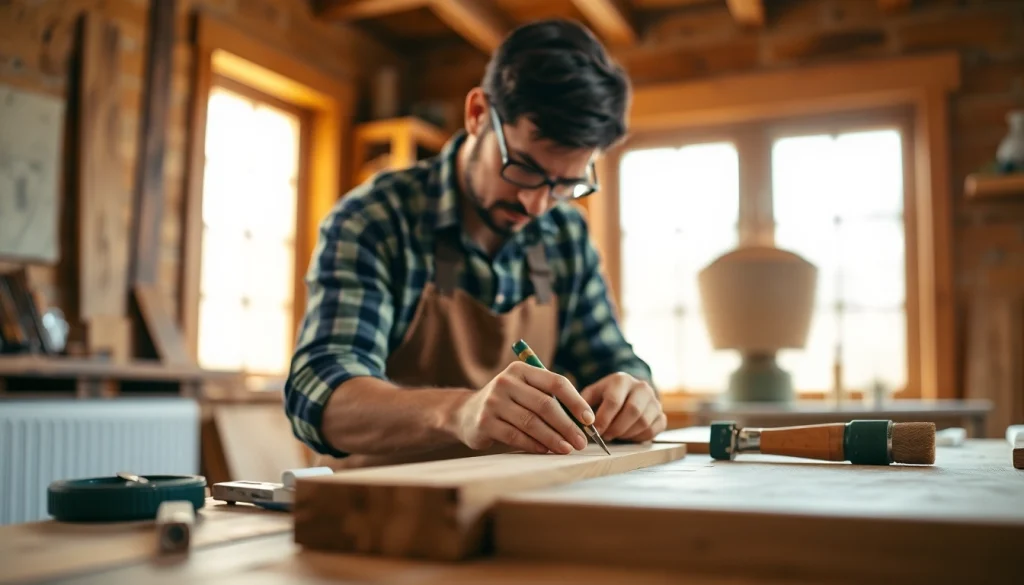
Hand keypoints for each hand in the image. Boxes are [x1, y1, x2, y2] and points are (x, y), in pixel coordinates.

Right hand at [454, 361, 594, 454]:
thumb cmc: (507, 403)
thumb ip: (549, 398)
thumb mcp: (524, 391)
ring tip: (567, 448)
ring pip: (532, 422)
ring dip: (553, 438)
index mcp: (521, 370)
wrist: (466, 413)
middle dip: (567, 425)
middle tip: (581, 441)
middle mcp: (506, 382)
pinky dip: (534, 445)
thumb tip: (582, 421)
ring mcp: (494, 402)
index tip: (589, 419)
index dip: (576, 401)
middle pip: (545, 404)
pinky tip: (546, 451)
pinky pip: (516, 436)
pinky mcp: (485, 422)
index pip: (556, 382)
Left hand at [580, 373, 664, 441]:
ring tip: (615, 434)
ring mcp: (654, 401)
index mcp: (622, 380)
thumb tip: (581, 421)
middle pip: (633, 411)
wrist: (629, 391)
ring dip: (626, 434)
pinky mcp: (661, 414)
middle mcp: (641, 388)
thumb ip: (584, 404)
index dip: (604, 419)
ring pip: (643, 423)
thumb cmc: (607, 394)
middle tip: (605, 436)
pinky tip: (627, 435)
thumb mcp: (593, 393)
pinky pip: (652, 431)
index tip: (595, 431)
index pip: (614, 401)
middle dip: (616, 428)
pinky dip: (638, 437)